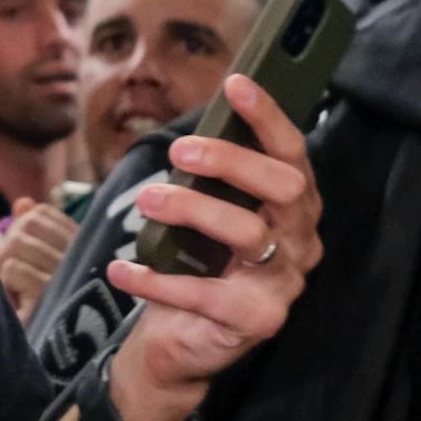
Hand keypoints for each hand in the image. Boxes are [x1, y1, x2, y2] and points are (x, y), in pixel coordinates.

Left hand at [0, 197, 78, 319]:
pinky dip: (4, 284)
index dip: (22, 229)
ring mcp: (69, 278)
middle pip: (27, 224)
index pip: (43, 215)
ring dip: (5, 267)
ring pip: (17, 243)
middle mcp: (82, 259)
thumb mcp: (48, 268)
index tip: (24, 256)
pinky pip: (12, 268)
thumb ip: (36, 230)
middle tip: (14, 277)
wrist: (66, 369)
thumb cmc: (53, 313)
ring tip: (17, 293)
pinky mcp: (52, 298)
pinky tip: (17, 305)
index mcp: (85, 249)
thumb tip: (23, 202)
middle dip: (10, 246)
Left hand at [100, 75, 322, 420]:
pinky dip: (156, 279)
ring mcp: (284, 282)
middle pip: (283, 188)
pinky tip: (121, 269)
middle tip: (178, 151)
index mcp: (291, 206)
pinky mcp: (258, 320)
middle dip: (231, 161)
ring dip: (191, 209)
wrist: (182, 336)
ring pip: (248, 232)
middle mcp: (298, 241)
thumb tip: (187, 132)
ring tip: (147, 199)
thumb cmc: (195, 257)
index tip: (236, 83)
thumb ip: (206, 175)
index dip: (269, 118)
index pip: (292, 153)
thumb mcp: (202, 208)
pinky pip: (206, 294)